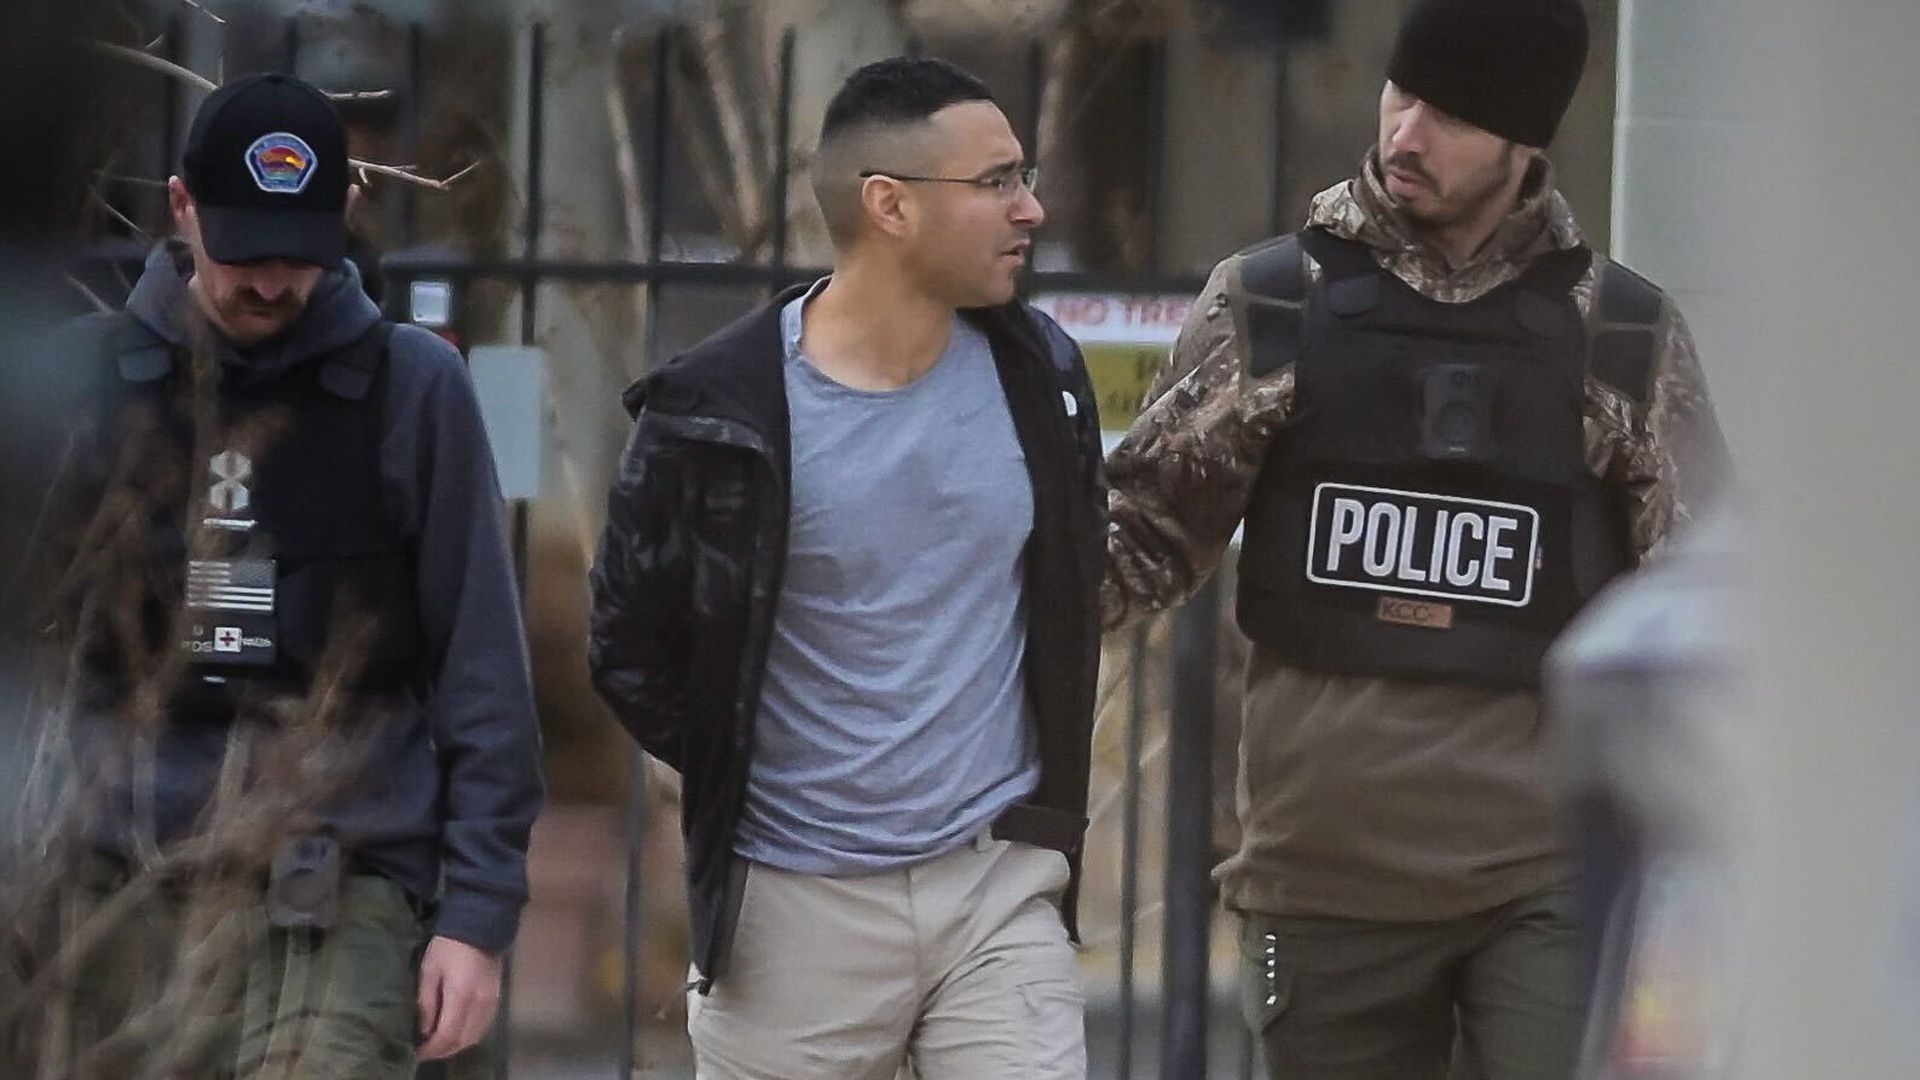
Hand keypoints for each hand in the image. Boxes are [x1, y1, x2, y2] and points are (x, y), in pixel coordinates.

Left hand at [415, 935, 502, 1060]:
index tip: (416, 1051)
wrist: (479, 927)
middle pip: (463, 1041)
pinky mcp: (496, 999)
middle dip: (442, 1050)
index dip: (432, 1048)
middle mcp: (480, 1004)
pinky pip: (483, 1027)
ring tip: (439, 1043)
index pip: (448, 1035)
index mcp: (461, 996)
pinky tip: (456, 1032)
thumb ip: (426, 1003)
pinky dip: (468, 1035)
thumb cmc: (448, 947)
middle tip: (425, 1050)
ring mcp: (491, 1003)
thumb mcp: (429, 971)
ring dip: (456, 1045)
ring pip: (475, 1037)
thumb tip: (424, 1031)